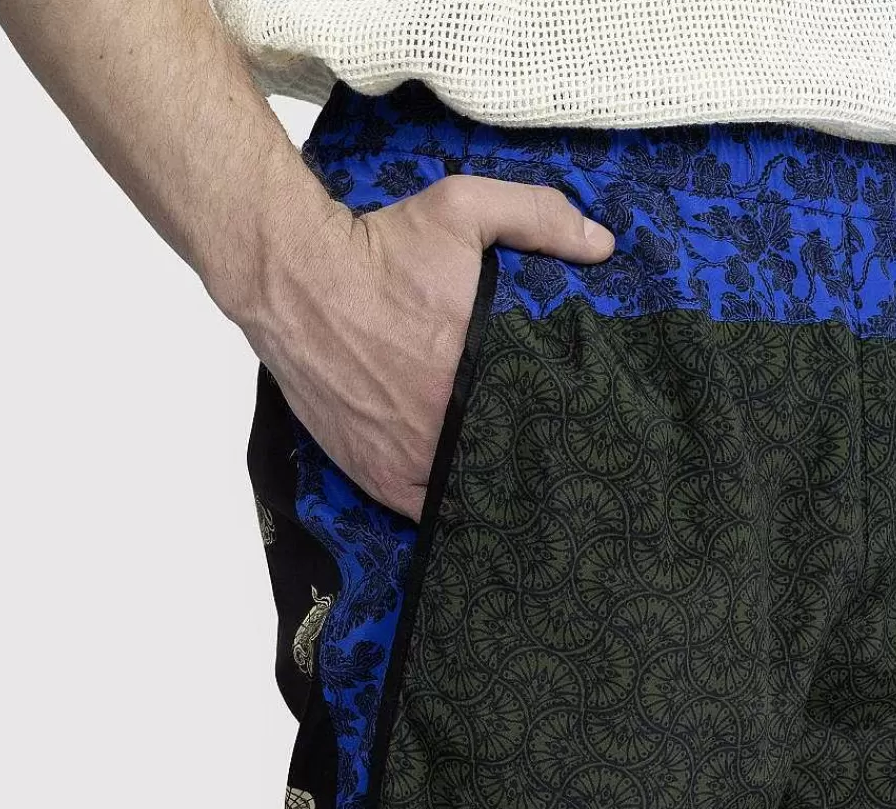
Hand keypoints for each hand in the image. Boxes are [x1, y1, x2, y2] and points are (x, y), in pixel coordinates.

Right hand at [238, 176, 614, 520]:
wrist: (293, 278)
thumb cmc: (379, 248)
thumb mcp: (462, 209)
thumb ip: (537, 218)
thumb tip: (601, 246)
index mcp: (480, 373)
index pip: (543, 418)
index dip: (560, 423)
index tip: (574, 420)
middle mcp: (447, 426)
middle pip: (507, 460)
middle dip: (526, 457)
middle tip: (545, 451)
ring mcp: (409, 460)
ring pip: (468, 493)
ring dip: (487, 485)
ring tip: (508, 478)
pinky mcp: (376, 476)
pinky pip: (423, 512)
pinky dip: (443, 507)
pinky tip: (461, 494)